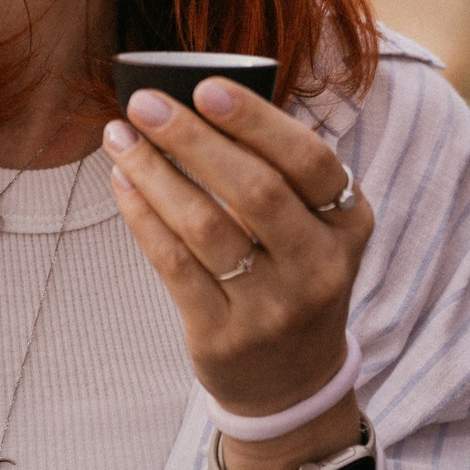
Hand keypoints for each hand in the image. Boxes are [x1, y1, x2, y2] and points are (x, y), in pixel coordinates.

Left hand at [104, 77, 371, 469]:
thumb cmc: (292, 276)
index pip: (308, 161)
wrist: (292, 382)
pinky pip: (174, 265)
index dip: (257, 121)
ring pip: (206, 227)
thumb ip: (274, 172)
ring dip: (156, 174)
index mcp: (349, 226)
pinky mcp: (225, 336)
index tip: (205, 87)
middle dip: (193, 139)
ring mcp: (274, 308)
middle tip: (146, 103)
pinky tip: (123, 183)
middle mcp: (320, 268)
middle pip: (256, 190)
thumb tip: (195, 104)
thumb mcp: (311, 230)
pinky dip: (143, 217)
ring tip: (120, 137)